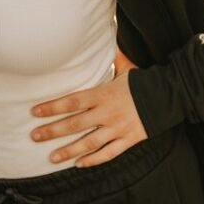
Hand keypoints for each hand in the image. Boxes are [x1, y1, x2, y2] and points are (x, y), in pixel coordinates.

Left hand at [29, 47, 147, 167]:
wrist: (168, 96)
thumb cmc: (143, 81)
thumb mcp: (126, 67)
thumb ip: (112, 57)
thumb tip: (104, 39)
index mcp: (102, 94)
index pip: (72, 102)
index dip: (52, 107)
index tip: (35, 112)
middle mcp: (107, 113)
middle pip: (75, 124)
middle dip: (53, 131)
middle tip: (35, 136)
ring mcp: (117, 129)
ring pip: (88, 143)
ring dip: (69, 150)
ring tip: (52, 157)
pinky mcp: (128, 141)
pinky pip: (108, 154)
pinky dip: (93, 160)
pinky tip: (79, 164)